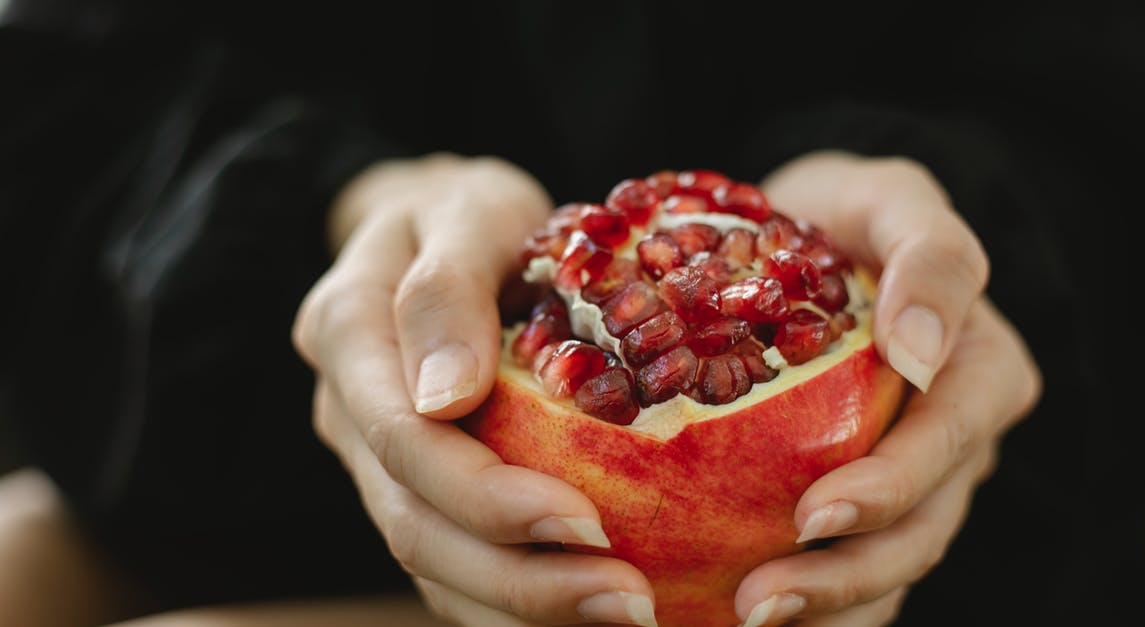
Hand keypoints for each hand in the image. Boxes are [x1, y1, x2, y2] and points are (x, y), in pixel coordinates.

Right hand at [292, 154, 657, 625]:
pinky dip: (513, 599)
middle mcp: (348, 412)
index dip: (489, 498)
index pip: (407, 443)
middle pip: (414, 524)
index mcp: (347, 335)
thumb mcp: (467, 210)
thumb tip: (445, 397)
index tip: (590, 524)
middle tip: (625, 601)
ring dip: (521, 604)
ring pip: (428, 561)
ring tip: (622, 615)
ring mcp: (375, 457)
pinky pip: (451, 561)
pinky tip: (584, 611)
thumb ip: (447, 290)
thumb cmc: (465, 209)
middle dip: (518, 577)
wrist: (436, 224)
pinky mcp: (414, 483)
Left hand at [730, 153, 1041, 625]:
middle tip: (761, 597)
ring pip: (891, 564)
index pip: (948, 442)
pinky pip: (854, 566)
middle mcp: (958, 438)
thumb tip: (918, 351)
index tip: (812, 514)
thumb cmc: (851, 211)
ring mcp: (917, 476)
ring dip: (829, 605)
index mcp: (983, 372)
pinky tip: (736, 613)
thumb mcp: (895, 199)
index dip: (889, 488)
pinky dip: (815, 605)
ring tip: (749, 618)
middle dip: (848, 572)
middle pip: (922, 526)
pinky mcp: (864, 494)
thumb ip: (929, 254)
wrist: (811, 230)